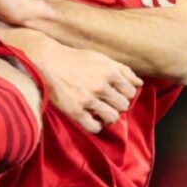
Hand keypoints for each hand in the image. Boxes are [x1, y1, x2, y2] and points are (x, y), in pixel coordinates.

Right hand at [26, 39, 140, 133]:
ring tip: (100, 111)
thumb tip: (140, 83)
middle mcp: (100, 86)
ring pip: (112, 118)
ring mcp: (88, 99)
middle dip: (117, 105)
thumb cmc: (75, 60)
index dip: (125, 93)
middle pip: (123, 105)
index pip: (131, 91)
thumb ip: (122, 70)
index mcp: (109, 72)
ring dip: (108, 116)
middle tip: (107, 102)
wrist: (47, 62)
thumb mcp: (101, 59)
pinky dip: (96, 125)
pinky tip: (91, 118)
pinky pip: (94, 127)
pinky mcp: (75, 111)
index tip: (115, 93)